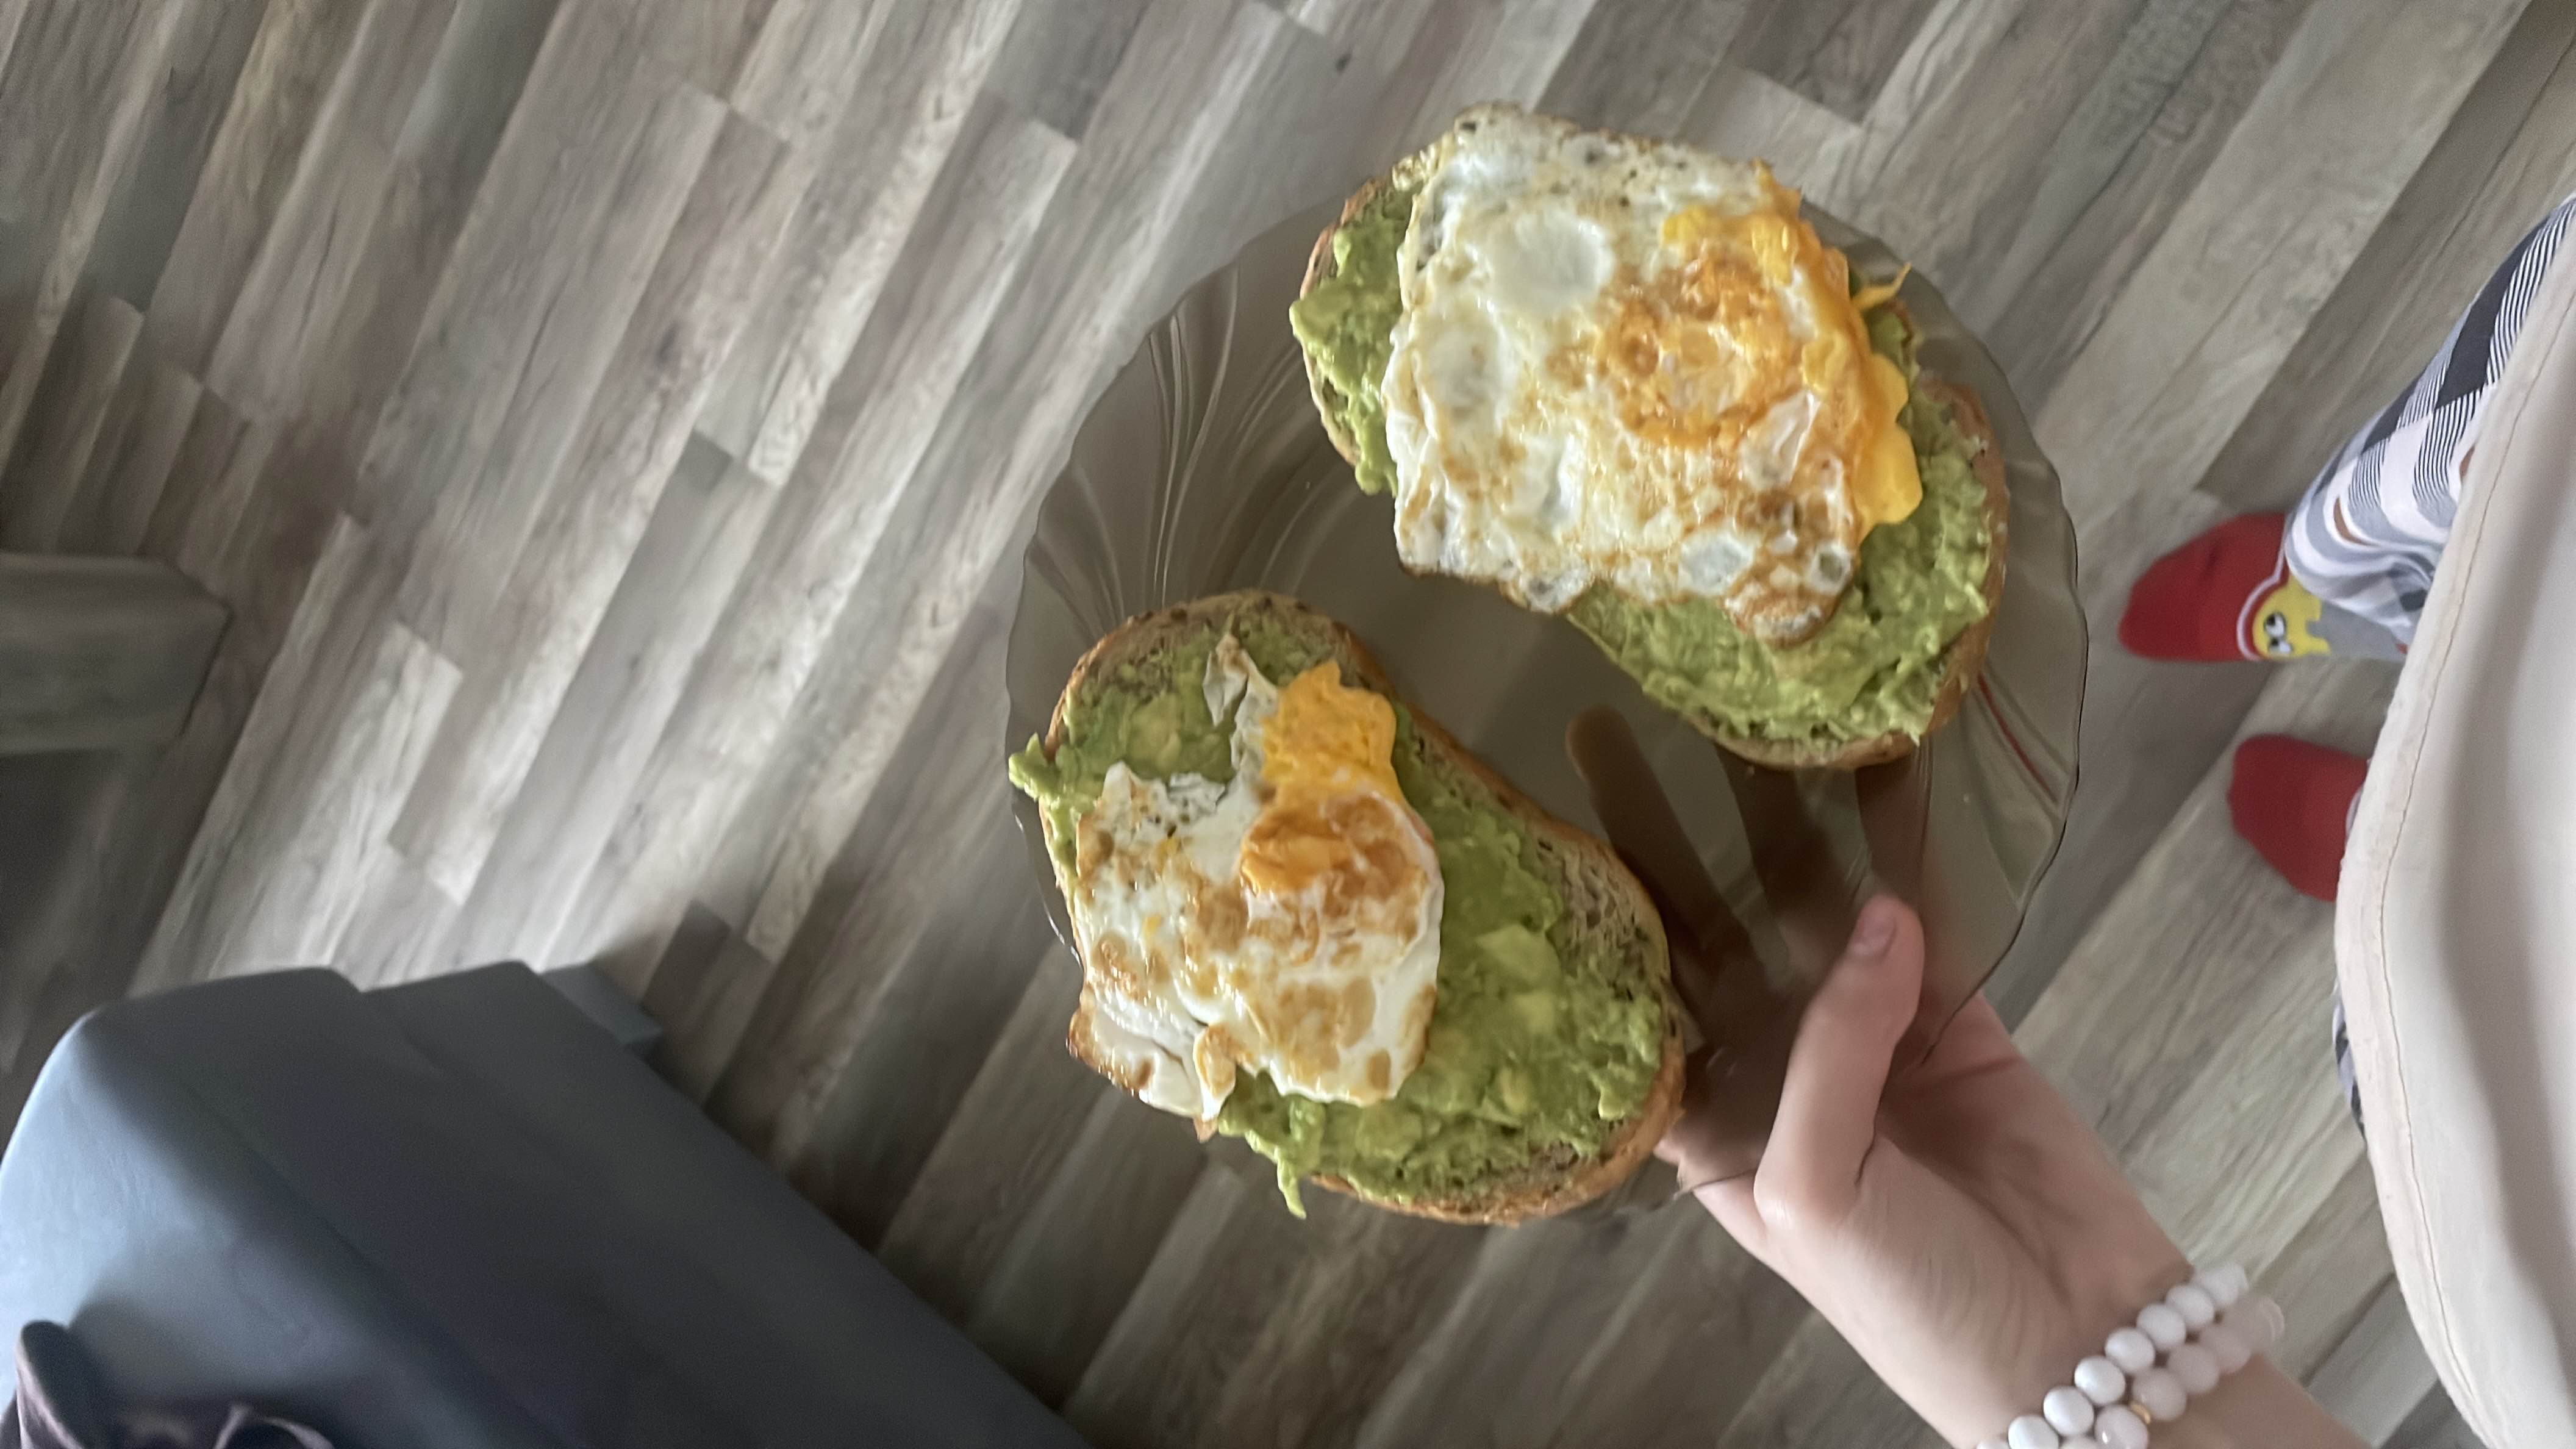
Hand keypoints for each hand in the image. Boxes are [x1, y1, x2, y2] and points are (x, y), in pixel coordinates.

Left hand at [1567, 711, 2355, 1446]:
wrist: (2076, 1347)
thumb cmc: (1912, 1302)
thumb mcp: (1818, 1191)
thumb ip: (1829, 1051)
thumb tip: (1876, 916)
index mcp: (1714, 1135)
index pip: (1642, 1013)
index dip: (1600, 932)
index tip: (1550, 836)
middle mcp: (1778, 1078)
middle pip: (1715, 944)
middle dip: (1673, 850)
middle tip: (1619, 737)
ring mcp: (1871, 1043)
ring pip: (1817, 919)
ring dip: (1786, 835)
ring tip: (1745, 729)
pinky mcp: (1960, 1027)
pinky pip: (1929, 931)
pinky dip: (1912, 864)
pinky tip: (1883, 784)